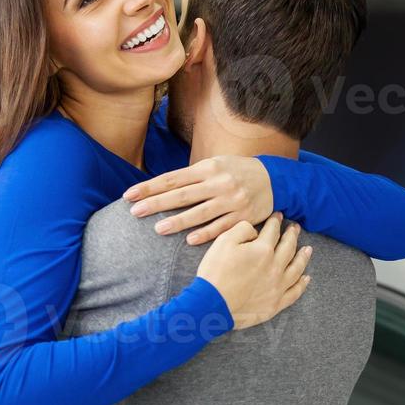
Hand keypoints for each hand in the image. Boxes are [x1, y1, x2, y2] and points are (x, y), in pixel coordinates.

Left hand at [123, 156, 272, 244]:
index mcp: (208, 168)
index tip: (130, 195)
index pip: (173, 178)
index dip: (150, 187)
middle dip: (156, 203)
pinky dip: (206, 233)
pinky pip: (222, 227)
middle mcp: (219, 183)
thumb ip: (192, 176)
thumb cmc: (237, 172)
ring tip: (158, 229)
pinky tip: (190, 240)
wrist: (274, 179)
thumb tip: (162, 186)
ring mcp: (232, 200)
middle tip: (134, 212)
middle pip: (182, 195)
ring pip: (200, 213)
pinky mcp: (243, 216)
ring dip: (178, 221)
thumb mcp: (216, 165)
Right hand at [196, 212, 311, 330]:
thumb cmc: (215, 272)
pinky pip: (294, 292)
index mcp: (263, 250)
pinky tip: (306, 278)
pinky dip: (302, 285)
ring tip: (308, 249)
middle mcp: (275, 267)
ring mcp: (277, 286)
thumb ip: (242, 229)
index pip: (273, 231)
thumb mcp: (223, 241)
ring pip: (297, 268)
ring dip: (303, 257)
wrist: (212, 305)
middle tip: (295, 228)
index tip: (278, 216)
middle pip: (288, 247)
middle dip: (292, 235)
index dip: (276, 221)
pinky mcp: (275, 304)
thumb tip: (255, 232)